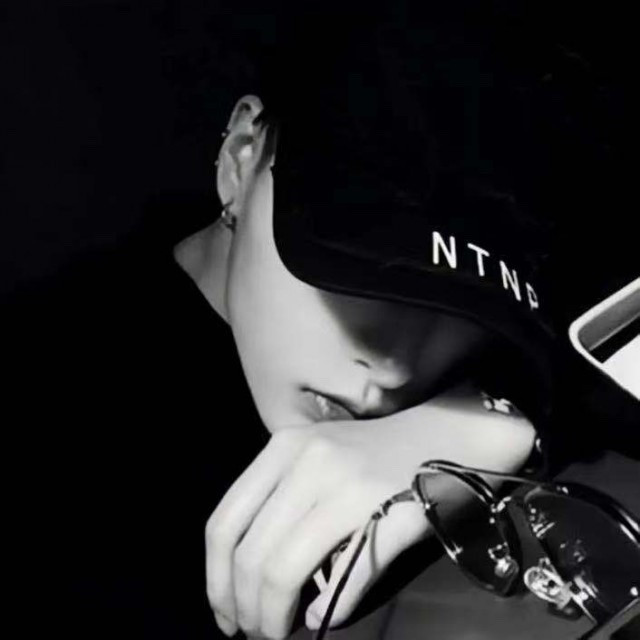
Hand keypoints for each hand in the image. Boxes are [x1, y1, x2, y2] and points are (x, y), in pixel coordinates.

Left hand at [205, 386, 534, 638]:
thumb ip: (279, 511)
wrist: (443, 434)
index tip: (225, 614)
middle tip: (255, 633)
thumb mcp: (313, 462)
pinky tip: (327, 619)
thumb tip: (256, 589)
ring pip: (284, 569)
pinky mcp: (387, 510)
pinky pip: (346, 577)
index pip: (223, 523)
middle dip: (244, 608)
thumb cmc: (372, 454)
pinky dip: (331, 609)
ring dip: (274, 616)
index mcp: (282, 448)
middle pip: (250, 554)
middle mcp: (307, 461)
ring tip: (281, 632)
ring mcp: (346, 484)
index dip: (215, 580)